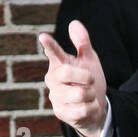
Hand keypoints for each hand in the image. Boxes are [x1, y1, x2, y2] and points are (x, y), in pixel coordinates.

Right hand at [39, 20, 106, 136]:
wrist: (94, 108)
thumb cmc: (88, 81)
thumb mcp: (89, 60)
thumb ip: (83, 43)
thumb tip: (74, 23)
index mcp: (58, 63)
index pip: (53, 52)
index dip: (49, 45)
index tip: (43, 37)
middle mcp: (52, 79)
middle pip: (68, 72)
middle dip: (87, 77)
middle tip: (90, 81)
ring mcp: (55, 96)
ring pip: (79, 93)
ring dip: (91, 94)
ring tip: (88, 95)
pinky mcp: (60, 112)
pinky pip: (82, 109)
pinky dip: (92, 108)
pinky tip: (87, 107)